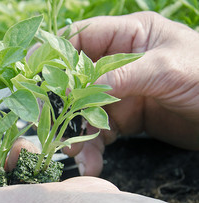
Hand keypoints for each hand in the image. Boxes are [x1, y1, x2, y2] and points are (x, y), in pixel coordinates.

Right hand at [63, 12, 198, 175]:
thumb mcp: (167, 68)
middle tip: (50, 125)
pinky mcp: (125, 118)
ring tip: (76, 154)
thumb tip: (79, 89)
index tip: (36, 78)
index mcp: (128, 36)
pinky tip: (92, 164)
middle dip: (61, 104)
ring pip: (83, 110)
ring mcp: (120, 92)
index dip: (54, 55)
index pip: (80, 39)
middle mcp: (118, 63)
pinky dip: (92, 149)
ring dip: (75, 133)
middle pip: (74, 79)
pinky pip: (99, 132)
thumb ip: (122, 75)